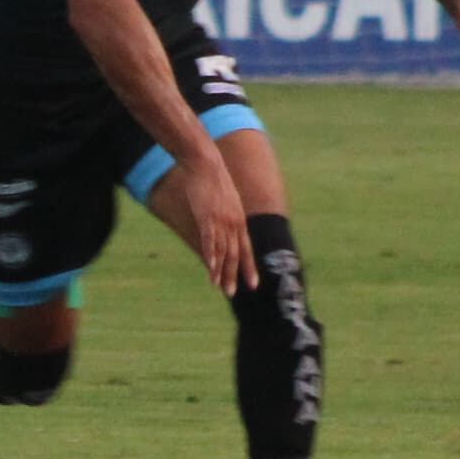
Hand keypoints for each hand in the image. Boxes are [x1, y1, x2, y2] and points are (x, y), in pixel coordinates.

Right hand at [175, 143, 255, 294]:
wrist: (206, 164)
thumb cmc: (213, 181)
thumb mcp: (225, 201)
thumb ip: (227, 216)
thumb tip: (226, 227)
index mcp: (239, 220)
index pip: (247, 249)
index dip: (249, 268)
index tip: (253, 285)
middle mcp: (234, 223)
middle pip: (236, 254)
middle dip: (234, 275)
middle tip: (233, 294)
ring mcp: (221, 220)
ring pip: (223, 250)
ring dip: (221, 270)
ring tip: (219, 286)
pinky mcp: (207, 216)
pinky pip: (210, 239)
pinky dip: (211, 254)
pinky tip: (210, 266)